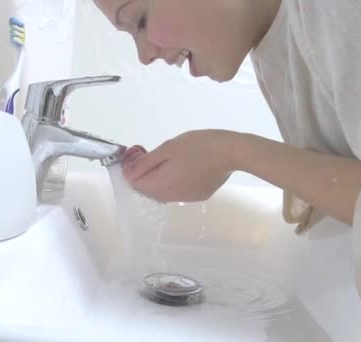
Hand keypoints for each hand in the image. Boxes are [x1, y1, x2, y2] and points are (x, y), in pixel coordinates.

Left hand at [121, 130, 236, 201]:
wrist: (231, 152)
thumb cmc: (199, 145)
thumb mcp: (168, 148)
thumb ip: (147, 162)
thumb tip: (129, 173)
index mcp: (163, 185)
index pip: (136, 184)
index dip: (132, 170)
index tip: (138, 155)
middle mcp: (172, 197)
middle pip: (148, 190)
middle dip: (144, 175)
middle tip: (150, 154)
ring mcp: (186, 199)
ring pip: (162, 192)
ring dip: (158, 178)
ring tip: (167, 159)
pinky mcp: (198, 196)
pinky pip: (176, 191)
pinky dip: (172, 181)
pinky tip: (181, 167)